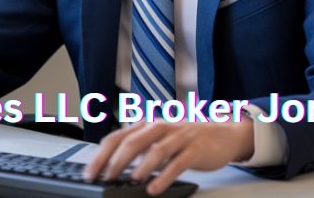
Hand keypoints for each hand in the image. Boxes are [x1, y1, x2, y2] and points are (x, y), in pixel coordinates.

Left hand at [82, 120, 254, 194]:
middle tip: (105, 178)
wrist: (223, 133)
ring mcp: (178, 137)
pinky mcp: (194, 150)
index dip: (101, 155)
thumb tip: (113, 167)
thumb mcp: (159, 139)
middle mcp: (160, 127)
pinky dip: (164, 176)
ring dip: (142, 166)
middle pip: (133, 141)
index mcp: (147, 125)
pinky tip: (155, 188)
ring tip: (131, 180)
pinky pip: (177, 163)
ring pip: (156, 150)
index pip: (117, 137)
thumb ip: (139, 149)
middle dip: (115, 161)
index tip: (90, 172)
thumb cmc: (187, 138)